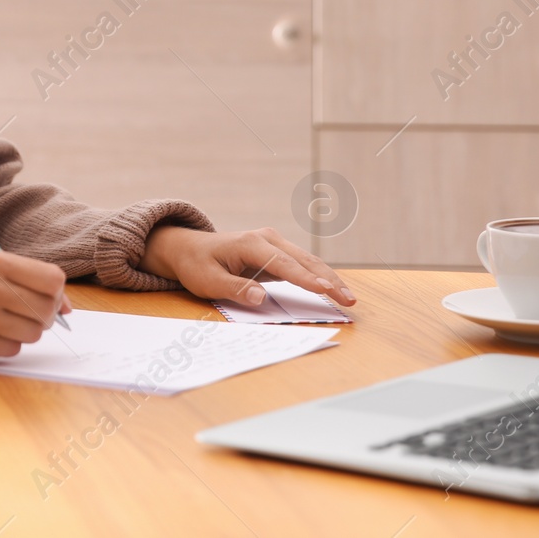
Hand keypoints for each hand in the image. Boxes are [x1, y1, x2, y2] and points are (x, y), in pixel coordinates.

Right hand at [0, 250, 71, 360]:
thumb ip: (20, 280)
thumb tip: (65, 306)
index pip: (52, 279)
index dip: (58, 294)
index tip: (54, 302)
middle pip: (46, 309)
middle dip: (43, 317)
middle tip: (25, 316)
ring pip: (32, 333)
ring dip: (24, 333)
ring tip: (2, 325)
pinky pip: (11, 351)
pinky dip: (5, 347)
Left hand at [139, 225, 356, 308]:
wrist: (189, 249)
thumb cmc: (197, 265)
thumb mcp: (208, 281)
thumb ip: (234, 288)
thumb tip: (259, 297)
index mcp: (251, 243)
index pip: (284, 263)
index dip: (306, 278)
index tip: (326, 290)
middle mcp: (267, 239)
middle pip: (304, 260)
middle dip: (328, 280)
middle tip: (349, 299)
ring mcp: (274, 244)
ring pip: (308, 261)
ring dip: (329, 278)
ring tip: (348, 297)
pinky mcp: (277, 253)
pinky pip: (302, 265)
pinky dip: (319, 277)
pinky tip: (333, 289)